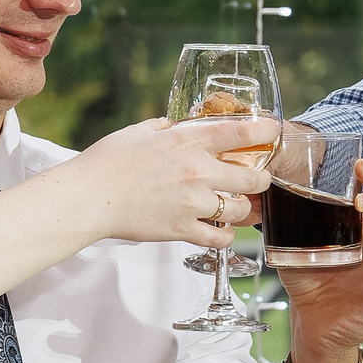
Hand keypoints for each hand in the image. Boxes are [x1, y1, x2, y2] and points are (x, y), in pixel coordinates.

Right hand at [63, 115, 274, 248]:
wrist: (88, 196)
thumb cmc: (108, 161)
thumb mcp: (141, 131)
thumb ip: (167, 126)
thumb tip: (178, 125)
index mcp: (188, 141)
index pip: (241, 133)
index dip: (266, 132)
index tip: (273, 132)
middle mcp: (197, 172)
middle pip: (253, 178)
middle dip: (261, 179)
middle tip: (257, 179)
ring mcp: (192, 204)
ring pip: (240, 210)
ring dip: (242, 208)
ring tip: (235, 206)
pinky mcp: (182, 230)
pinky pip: (220, 238)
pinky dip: (226, 236)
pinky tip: (221, 230)